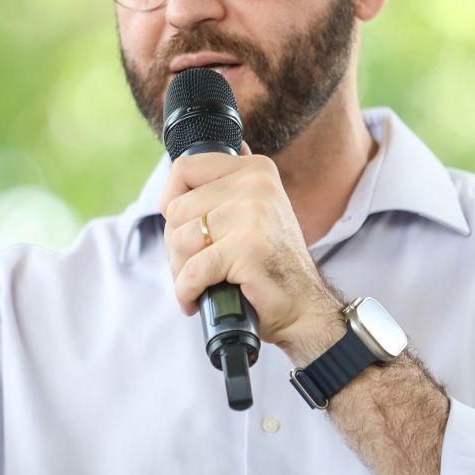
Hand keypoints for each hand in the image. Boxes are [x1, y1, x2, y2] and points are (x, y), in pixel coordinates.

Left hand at [159, 147, 341, 356]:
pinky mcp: (246, 249)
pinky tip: (196, 301)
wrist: (304, 306)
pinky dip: (186, 292)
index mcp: (255, 169)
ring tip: (199, 283)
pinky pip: (192, 271)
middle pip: (177, 209)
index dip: (170, 202)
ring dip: (180, 271)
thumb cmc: (270, 263)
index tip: (181, 227)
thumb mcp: (253, 212)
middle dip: (176, 246)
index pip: (185, 168)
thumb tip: (179, 175)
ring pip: (180, 239)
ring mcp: (252, 215)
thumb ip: (223, 190)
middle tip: (194, 266)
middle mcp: (255, 184)